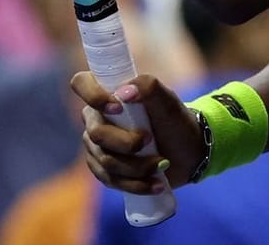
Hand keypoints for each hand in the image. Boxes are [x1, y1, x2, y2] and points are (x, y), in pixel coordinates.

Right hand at [71, 72, 200, 193]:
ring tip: (162, 164)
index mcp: (106, 94)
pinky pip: (110, 180)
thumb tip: (124, 93)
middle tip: (151, 140)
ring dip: (137, 166)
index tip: (118, 108)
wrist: (187, 152)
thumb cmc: (175, 121)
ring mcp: (97, 146)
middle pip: (97, 134)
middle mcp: (95, 118)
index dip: (93, 96)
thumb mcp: (168, 101)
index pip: (80, 83)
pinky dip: (136, 184)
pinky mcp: (105, 170)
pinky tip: (156, 184)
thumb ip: (148, 87)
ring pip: (105, 161)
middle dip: (127, 143)